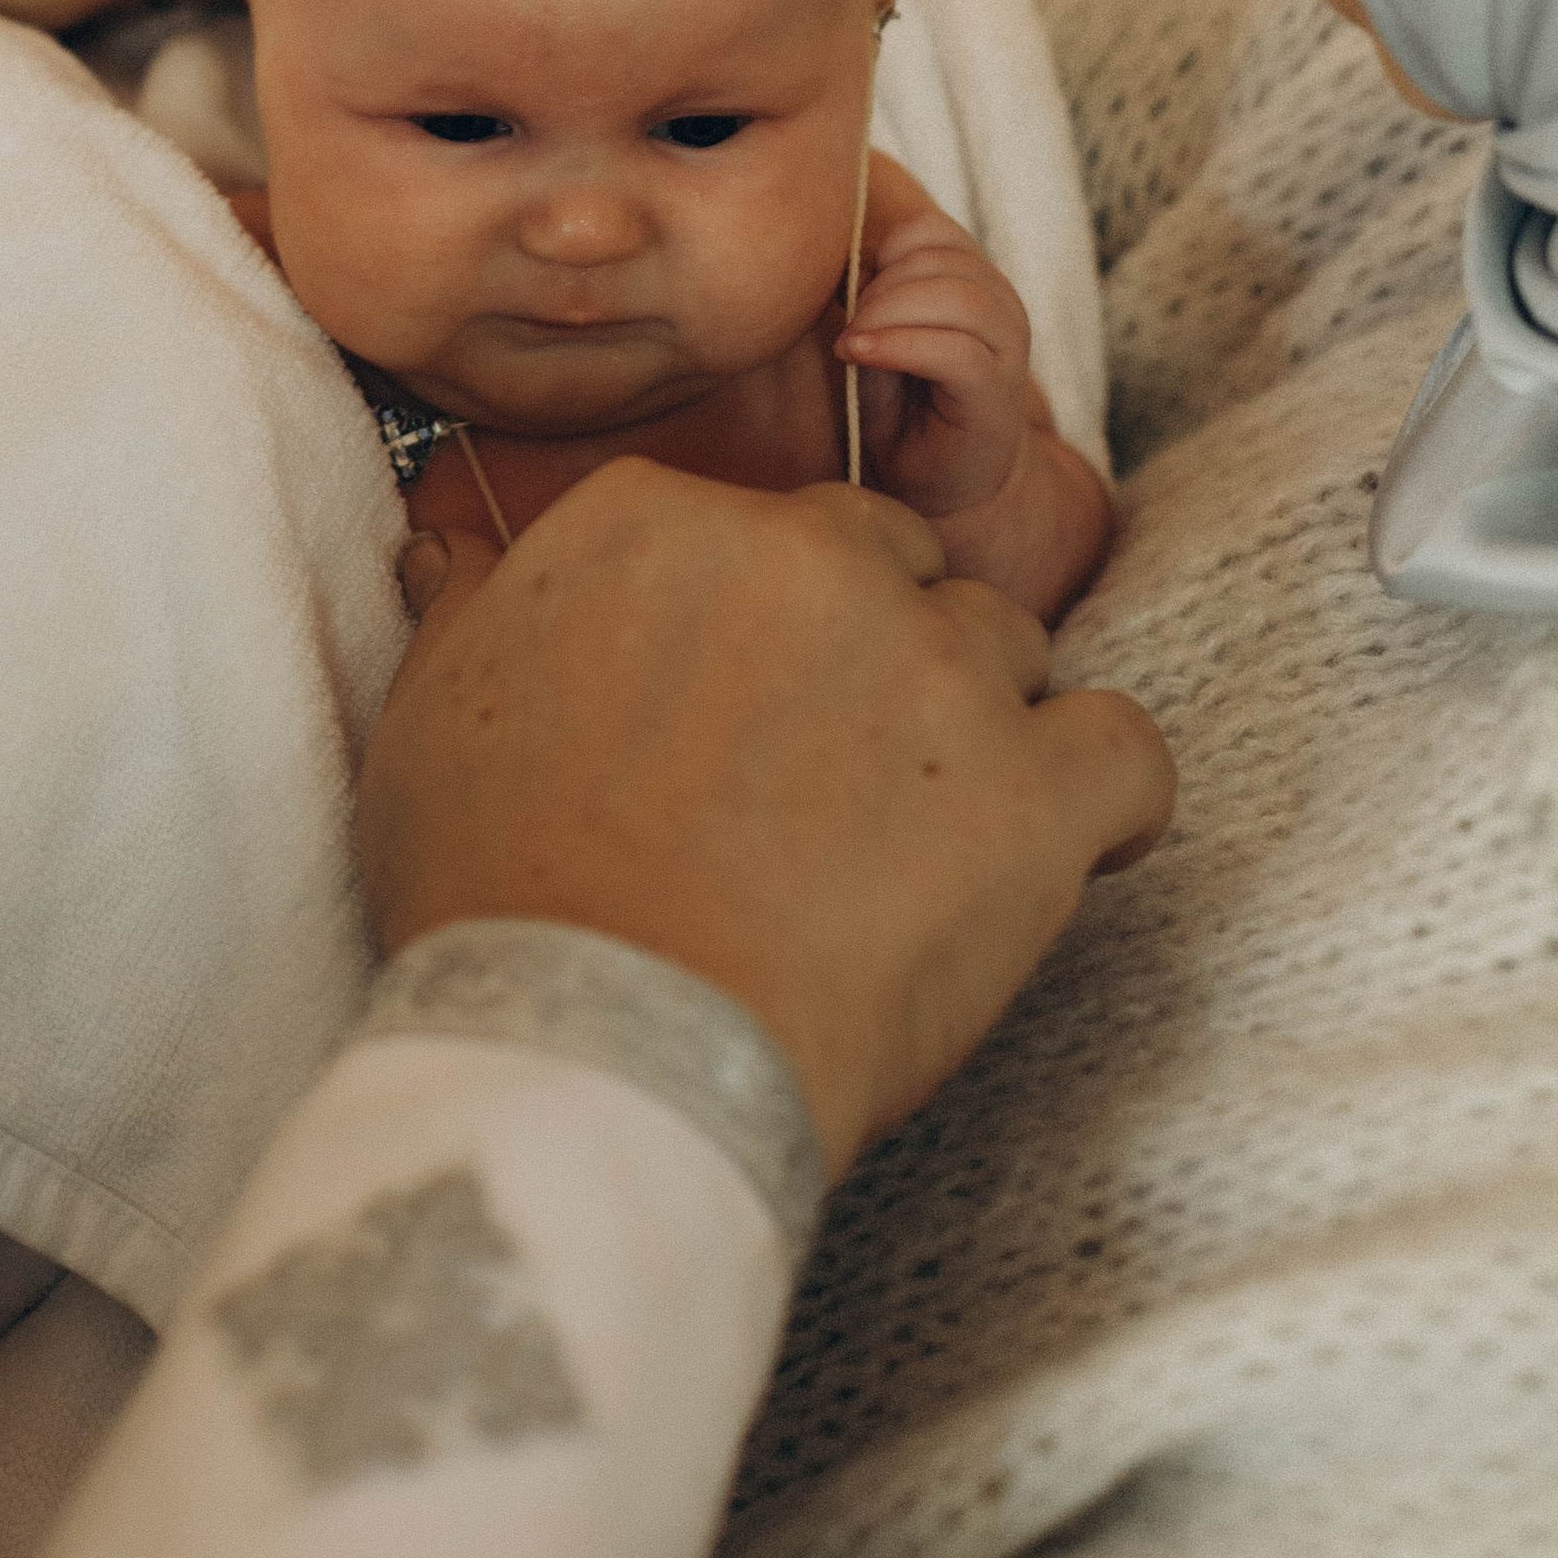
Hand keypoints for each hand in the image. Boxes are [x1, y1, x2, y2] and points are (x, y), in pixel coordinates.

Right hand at [361, 460, 1171, 1180]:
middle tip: (830, 783)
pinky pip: (1128, 751)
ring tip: (918, 846)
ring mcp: (935, 662)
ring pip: (1008, 643)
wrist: (603, 1040)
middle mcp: (807, 552)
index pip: (765, 527)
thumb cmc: (500, 894)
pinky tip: (1056, 854)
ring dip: (979, 726)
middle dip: (877, 653)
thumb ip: (474, 605)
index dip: (762, 626)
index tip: (742, 714)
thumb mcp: (429, 717)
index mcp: (659, 518)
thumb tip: (455, 543)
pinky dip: (1105, 804)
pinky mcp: (1036, 787)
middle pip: (894, 561)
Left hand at [836, 156, 1031, 520]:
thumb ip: (872, 296)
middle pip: (941, 260)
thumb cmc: (906, 410)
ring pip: (957, 297)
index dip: (884, 249)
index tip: (852, 291)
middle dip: (879, 285)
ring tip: (852, 343)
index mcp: (976, 283)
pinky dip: (898, 345)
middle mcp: (1002, 308)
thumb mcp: (881, 339)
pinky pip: (956, 351)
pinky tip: (858, 355)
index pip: (934, 231)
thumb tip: (842, 259)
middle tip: (848, 325)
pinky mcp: (999, 392)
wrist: (944, 486)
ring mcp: (1009, 350)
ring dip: (887, 312)